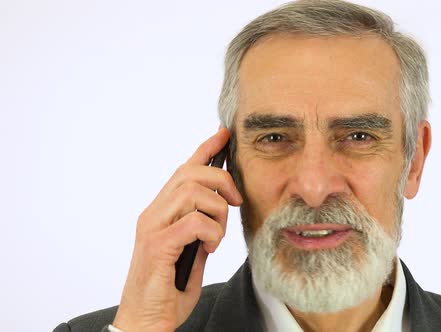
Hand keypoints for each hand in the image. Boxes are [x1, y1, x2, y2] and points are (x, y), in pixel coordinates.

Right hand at [112, 128, 241, 331]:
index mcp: (162, 212)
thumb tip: (220, 206)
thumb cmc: (169, 288)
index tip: (223, 134)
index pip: (184, 170)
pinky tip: (208, 250)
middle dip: (222, 181)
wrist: (147, 320)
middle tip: (235, 202)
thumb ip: (201, 226)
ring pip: (193, 193)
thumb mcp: (192, 250)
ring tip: (216, 237)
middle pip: (190, 173)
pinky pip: (194, 222)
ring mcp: (152, 228)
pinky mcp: (157, 245)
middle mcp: (153, 213)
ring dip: (217, 213)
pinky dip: (211, 234)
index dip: (205, 149)